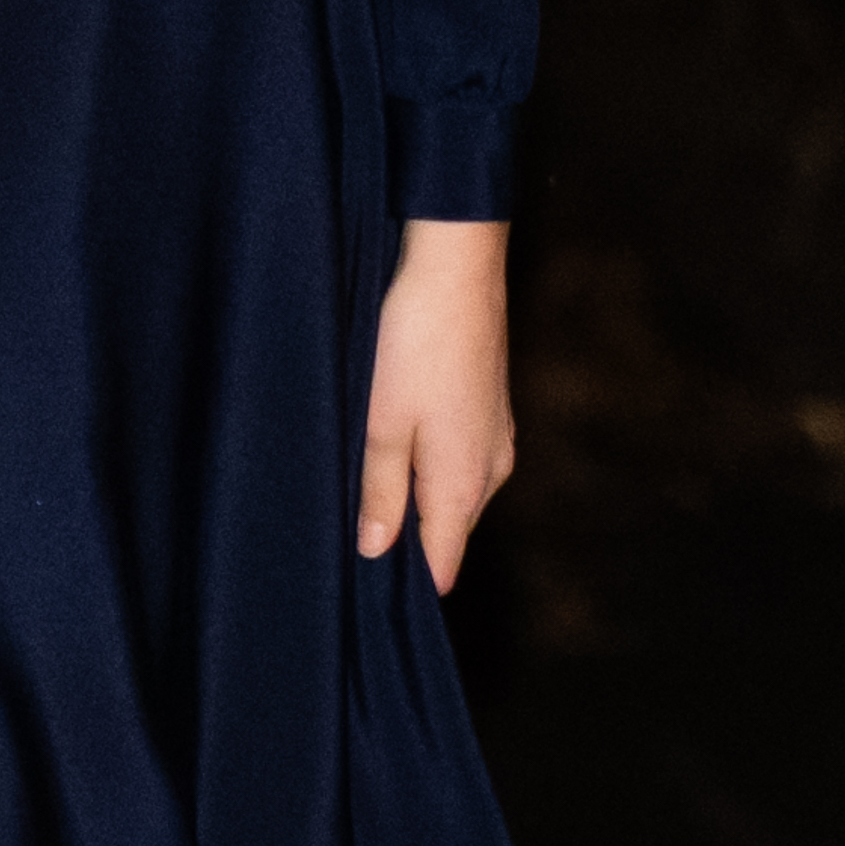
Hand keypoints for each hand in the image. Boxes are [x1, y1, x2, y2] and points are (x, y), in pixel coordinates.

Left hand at [358, 219, 512, 592]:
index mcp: (463, 487)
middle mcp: (492, 469)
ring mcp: (496, 433)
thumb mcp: (382, 423)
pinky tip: (396, 428)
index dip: (402, 580)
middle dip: (405, 533)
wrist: (456, 263)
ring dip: (415, 488)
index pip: (441, 565)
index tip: (359, 582)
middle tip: (348, 523)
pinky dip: (429, 453)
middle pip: (447, 527)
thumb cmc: (415, 342)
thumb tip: (376, 550)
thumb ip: (379, 491)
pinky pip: (459, 450)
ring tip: (364, 472)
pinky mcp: (490, 400)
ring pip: (452, 486)